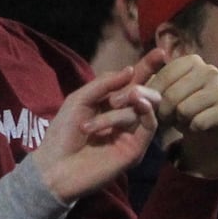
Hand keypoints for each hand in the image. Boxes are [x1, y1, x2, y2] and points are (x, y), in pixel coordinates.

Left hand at [31, 49, 165, 200]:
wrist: (56, 166)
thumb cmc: (63, 133)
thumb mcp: (80, 99)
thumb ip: (104, 83)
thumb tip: (131, 69)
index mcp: (112, 101)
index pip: (135, 80)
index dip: (148, 66)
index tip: (162, 51)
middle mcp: (126, 116)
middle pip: (147, 92)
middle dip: (136, 87)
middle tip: (112, 100)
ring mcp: (132, 133)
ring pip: (144, 107)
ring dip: (119, 108)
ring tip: (92, 124)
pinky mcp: (136, 149)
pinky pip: (148, 125)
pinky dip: (142, 113)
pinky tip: (134, 105)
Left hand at [149, 54, 217, 178]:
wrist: (209, 131)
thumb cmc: (181, 107)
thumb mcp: (163, 94)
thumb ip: (148, 89)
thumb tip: (132, 93)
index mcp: (191, 60)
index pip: (162, 77)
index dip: (152, 96)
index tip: (152, 106)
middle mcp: (209, 70)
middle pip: (172, 94)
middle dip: (164, 111)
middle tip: (167, 117)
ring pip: (184, 109)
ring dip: (178, 120)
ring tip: (183, 119)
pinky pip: (199, 122)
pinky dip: (192, 128)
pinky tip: (196, 126)